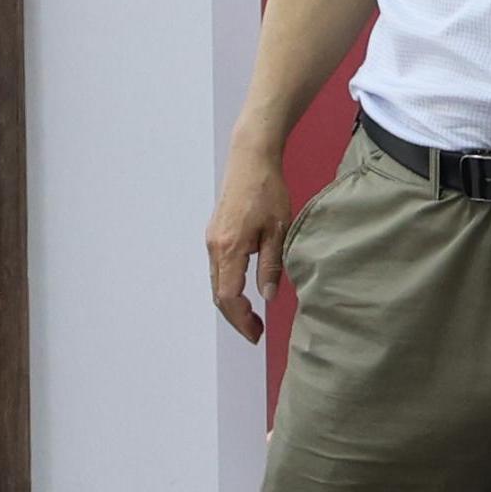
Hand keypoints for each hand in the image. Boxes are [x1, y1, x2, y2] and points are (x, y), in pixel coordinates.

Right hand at [204, 141, 296, 337]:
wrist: (250, 158)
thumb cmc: (267, 190)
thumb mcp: (278, 230)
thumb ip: (271, 266)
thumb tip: (268, 297)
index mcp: (229, 248)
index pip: (228, 296)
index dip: (241, 319)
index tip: (257, 333)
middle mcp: (214, 246)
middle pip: (217, 294)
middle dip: (235, 317)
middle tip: (256, 332)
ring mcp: (212, 239)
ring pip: (215, 282)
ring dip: (231, 303)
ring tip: (252, 317)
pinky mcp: (215, 233)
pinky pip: (217, 269)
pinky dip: (227, 287)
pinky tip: (244, 290)